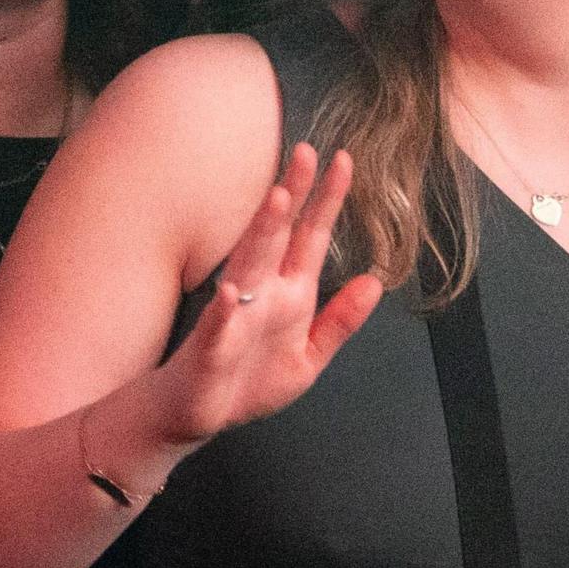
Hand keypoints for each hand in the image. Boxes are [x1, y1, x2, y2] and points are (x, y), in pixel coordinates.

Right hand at [138, 143, 381, 447]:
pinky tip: (229, 292)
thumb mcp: (309, 356)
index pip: (310, 237)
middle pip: (279, 235)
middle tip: (306, 153)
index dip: (327, 200)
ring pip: (249, 265)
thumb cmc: (247, 381)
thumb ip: (340, 321)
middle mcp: (261, 293)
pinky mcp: (212, 348)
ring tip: (278, 200)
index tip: (342, 161)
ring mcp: (234, 315)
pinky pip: (219, 326)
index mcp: (289, 293)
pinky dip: (224, 310)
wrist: (195, 414)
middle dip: (294, 194)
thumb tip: (373, 281)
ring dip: (262, 232)